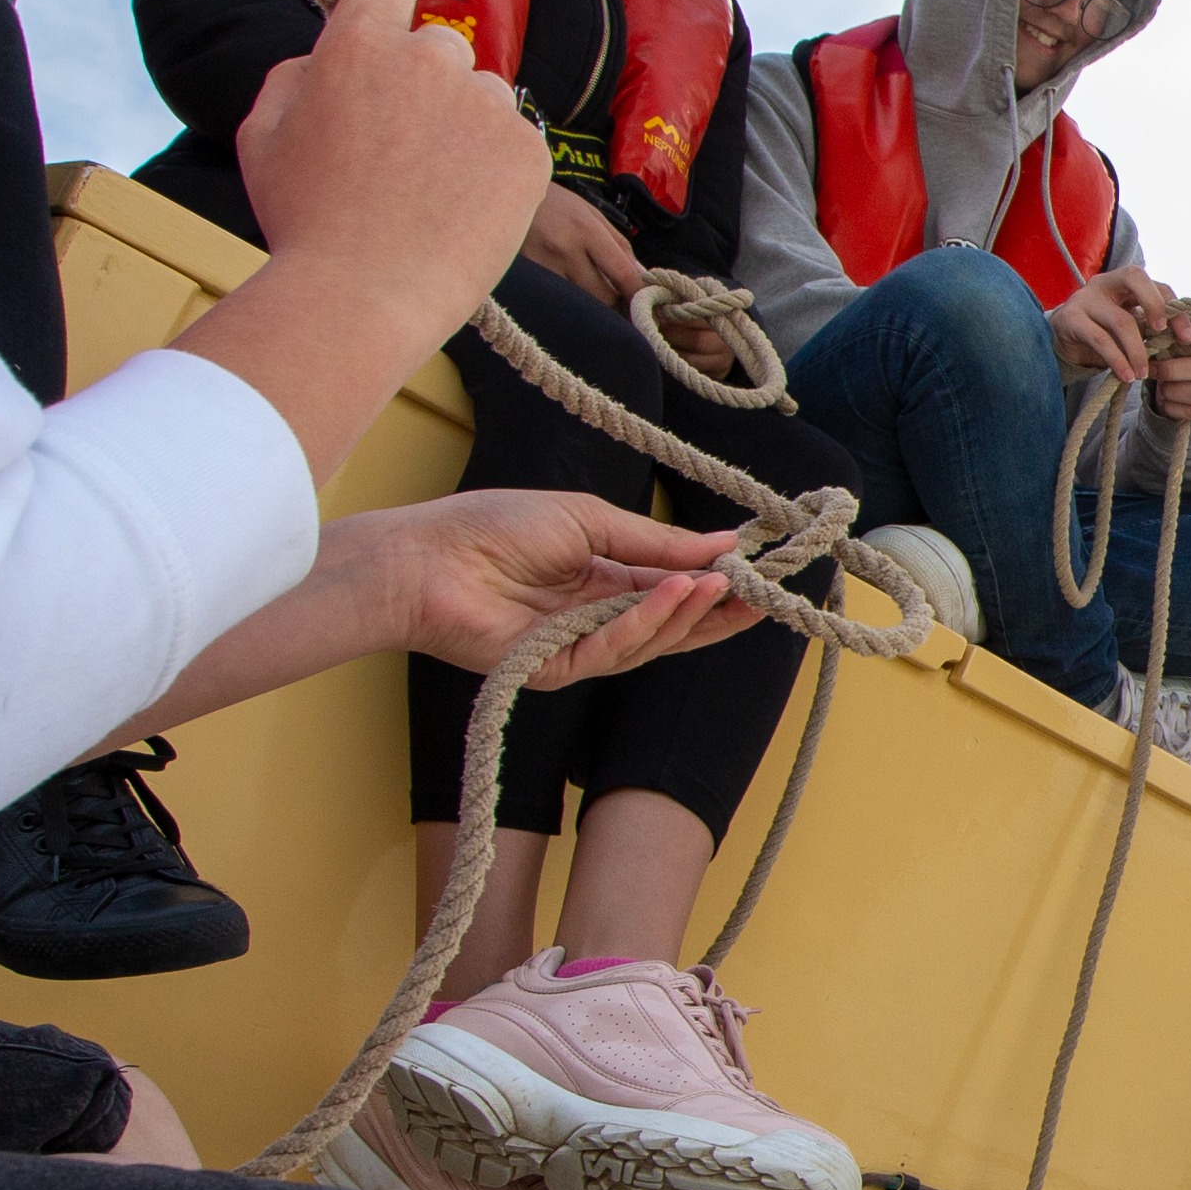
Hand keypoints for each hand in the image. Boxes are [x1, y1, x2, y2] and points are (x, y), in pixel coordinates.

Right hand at [232, 0, 548, 345]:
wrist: (363, 297)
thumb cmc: (303, 221)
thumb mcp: (261, 136)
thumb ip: (294, 76)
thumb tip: (324, 56)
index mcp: (358, 44)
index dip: (384, 9)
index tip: (384, 43)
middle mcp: (428, 59)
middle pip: (438, 45)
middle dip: (423, 83)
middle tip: (399, 148)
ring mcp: (484, 103)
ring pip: (481, 94)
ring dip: (462, 125)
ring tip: (429, 189)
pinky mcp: (527, 149)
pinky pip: (514, 139)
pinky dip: (495, 167)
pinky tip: (462, 208)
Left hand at [380, 491, 761, 689]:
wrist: (427, 558)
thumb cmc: (495, 527)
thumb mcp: (589, 519)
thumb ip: (654, 541)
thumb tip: (721, 544)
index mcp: (602, 579)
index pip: (672, 588)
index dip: (715, 582)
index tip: (759, 572)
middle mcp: (595, 618)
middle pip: (672, 625)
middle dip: (718, 613)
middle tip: (763, 598)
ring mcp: (577, 648)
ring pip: (650, 642)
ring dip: (687, 612)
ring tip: (717, 584)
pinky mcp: (557, 670)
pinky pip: (612, 651)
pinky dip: (646, 623)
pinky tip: (673, 593)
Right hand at [520, 184, 646, 310]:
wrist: (506, 192)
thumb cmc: (555, 204)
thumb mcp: (592, 214)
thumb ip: (618, 245)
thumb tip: (639, 277)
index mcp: (586, 230)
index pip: (622, 273)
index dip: (637, 294)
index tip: (646, 304)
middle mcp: (563, 249)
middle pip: (601, 296)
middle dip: (612, 301)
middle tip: (614, 296)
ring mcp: (540, 265)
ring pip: (578, 303)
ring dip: (589, 303)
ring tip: (588, 291)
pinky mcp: (524, 276)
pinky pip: (555, 300)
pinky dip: (566, 301)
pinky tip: (566, 291)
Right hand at [1049, 265, 1175, 391]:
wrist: (1064, 344)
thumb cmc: (1107, 334)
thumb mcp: (1135, 328)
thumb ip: (1161, 328)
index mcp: (1126, 281)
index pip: (1157, 285)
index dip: (1176, 310)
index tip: (1188, 338)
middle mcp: (1105, 282)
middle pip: (1135, 278)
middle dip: (1157, 305)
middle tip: (1164, 335)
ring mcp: (1085, 298)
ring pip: (1120, 319)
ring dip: (1137, 351)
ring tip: (1143, 373)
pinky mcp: (1070, 318)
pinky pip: (1099, 339)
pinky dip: (1117, 360)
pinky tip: (1126, 376)